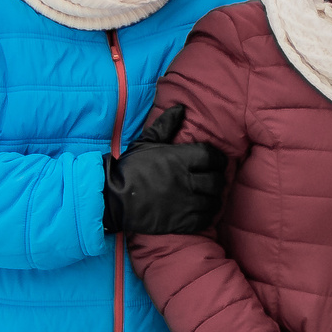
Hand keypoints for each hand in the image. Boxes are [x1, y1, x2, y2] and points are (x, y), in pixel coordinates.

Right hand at [104, 105, 224, 234]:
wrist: (113, 199)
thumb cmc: (128, 169)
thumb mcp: (144, 143)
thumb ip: (164, 125)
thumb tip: (180, 108)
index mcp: (179, 159)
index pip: (212, 157)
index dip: (218, 159)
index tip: (216, 162)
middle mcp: (185, 180)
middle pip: (216, 180)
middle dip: (217, 180)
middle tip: (213, 180)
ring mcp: (185, 203)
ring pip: (214, 201)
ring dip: (213, 199)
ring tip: (208, 197)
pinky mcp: (181, 222)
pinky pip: (205, 219)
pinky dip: (207, 216)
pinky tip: (202, 212)